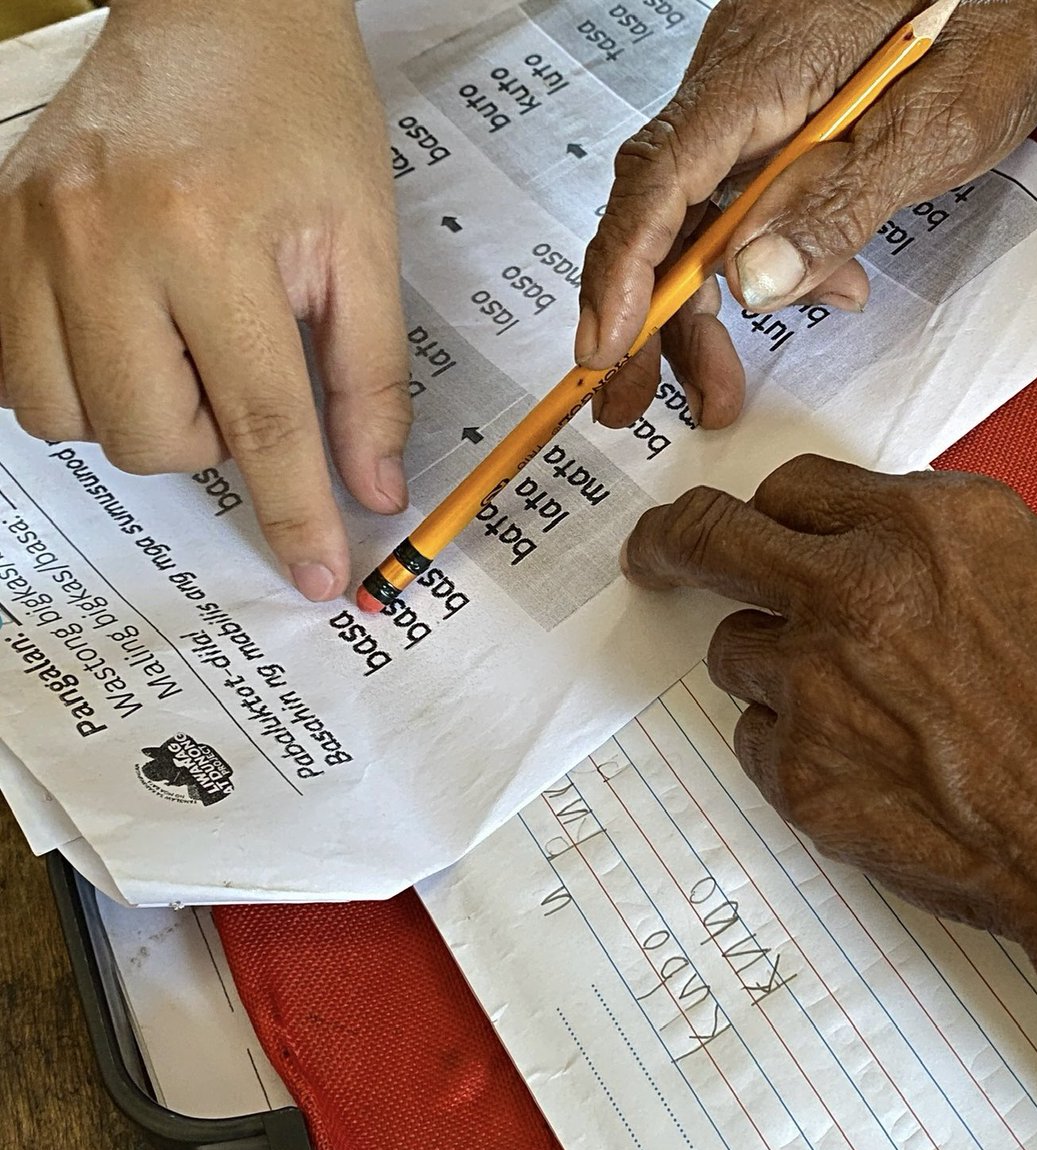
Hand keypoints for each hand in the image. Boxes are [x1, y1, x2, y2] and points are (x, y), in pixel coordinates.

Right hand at [0, 0, 407, 600]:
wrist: (222, 12)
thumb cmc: (306, 119)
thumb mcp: (366, 248)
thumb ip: (369, 380)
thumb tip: (370, 491)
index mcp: (206, 234)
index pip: (262, 422)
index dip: (296, 514)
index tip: (318, 575)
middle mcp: (100, 236)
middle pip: (150, 438)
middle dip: (213, 442)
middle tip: (245, 370)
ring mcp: (31, 230)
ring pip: (72, 419)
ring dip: (144, 416)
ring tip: (187, 346)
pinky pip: (17, 372)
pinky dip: (79, 384)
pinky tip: (130, 338)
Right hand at [575, 0, 1036, 429]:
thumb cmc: (1000, 28)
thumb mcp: (934, 128)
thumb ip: (840, 204)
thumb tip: (751, 281)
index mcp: (764, 65)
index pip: (663, 175)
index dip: (625, 270)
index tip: (606, 350)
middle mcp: (735, 77)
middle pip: (658, 210)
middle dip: (644, 317)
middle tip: (631, 402)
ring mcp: (746, 101)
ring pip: (689, 220)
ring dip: (700, 311)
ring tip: (720, 385)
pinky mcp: (766, 121)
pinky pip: (734, 203)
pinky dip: (755, 267)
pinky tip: (812, 292)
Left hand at [624, 456, 1036, 1149]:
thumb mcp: (1036, 573)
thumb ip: (930, 548)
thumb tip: (868, 548)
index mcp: (922, 527)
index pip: (794, 491)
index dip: (771, 513)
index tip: (746, 524)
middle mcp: (853, 592)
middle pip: (713, 540)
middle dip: (673, 541)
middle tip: (652, 553)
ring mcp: (817, 684)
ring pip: (737, 654)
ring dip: (773, 669)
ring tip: (855, 709)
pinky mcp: (802, 774)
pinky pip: (760, 741)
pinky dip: (795, 748)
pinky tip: (868, 770)